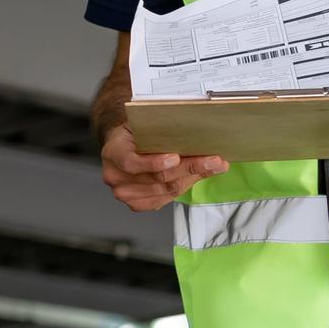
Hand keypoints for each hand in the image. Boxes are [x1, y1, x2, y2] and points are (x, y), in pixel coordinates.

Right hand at [99, 118, 229, 211]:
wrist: (123, 145)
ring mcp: (125, 193)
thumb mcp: (142, 123)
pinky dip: (186, 186)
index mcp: (113, 152)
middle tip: (214, 160)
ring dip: (194, 177)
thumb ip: (160, 130)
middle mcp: (115, 176)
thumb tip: (195, 130)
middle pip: (157, 178)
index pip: (131, 162)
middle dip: (190, 168)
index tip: (175, 157)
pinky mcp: (137, 204)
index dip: (154, 162)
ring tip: (215, 166)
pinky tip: (199, 175)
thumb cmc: (135, 132)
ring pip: (166, 190)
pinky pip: (166, 199)